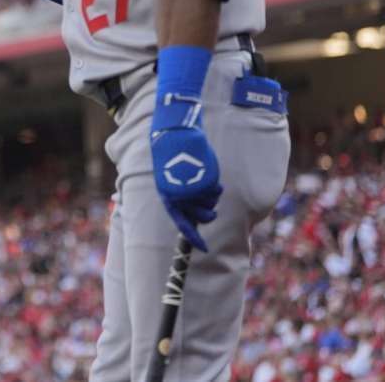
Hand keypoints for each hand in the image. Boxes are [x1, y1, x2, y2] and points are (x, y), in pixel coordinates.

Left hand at [150, 93, 222, 251]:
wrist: (174, 135)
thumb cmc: (171, 156)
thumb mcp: (171, 179)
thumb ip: (180, 196)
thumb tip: (191, 216)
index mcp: (167, 197)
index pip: (181, 223)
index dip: (193, 237)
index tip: (204, 249)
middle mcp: (179, 196)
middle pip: (203, 217)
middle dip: (208, 213)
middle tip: (208, 202)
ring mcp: (192, 189)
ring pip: (211, 205)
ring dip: (211, 196)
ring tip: (204, 182)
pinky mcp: (204, 180)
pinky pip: (216, 192)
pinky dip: (215, 186)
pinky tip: (209, 174)